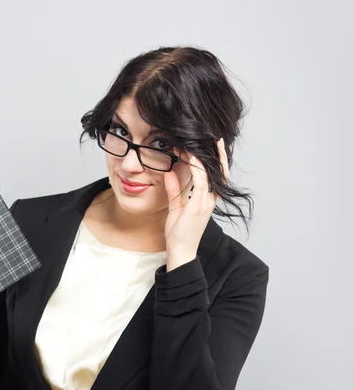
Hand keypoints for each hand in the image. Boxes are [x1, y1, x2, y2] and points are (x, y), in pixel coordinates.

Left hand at [163, 138, 229, 266]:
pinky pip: (200, 182)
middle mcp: (210, 200)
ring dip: (202, 157)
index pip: (215, 176)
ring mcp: (206, 203)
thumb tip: (170, 173)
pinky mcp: (199, 206)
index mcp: (207, 200)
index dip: (215, 161)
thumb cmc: (178, 233)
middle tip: (216, 139)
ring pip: (209, 174)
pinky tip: (191, 156)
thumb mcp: (175, 207)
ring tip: (194, 143)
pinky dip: (197, 168)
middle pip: (219, 173)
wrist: (180, 250)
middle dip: (219, 155)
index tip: (210, 147)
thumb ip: (174, 190)